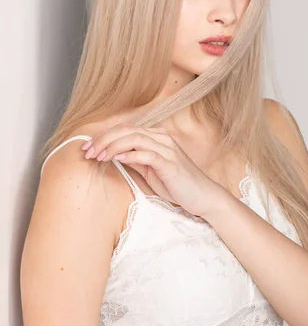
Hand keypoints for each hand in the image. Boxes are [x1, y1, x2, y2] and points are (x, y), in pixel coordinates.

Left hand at [81, 123, 223, 218]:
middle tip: (87, 151)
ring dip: (113, 146)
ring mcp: (167, 149)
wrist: (202, 197)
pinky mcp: (170, 163)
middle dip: (103, 139)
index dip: (103, 136)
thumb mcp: (150, 170)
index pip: (125, 129)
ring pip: (135, 138)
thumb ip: (134, 159)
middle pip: (126, 130)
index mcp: (156, 137)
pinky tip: (118, 160)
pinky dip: (130, 155)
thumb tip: (112, 155)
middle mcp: (162, 138)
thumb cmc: (177, 184)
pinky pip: (147, 154)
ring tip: (98, 156)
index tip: (87, 148)